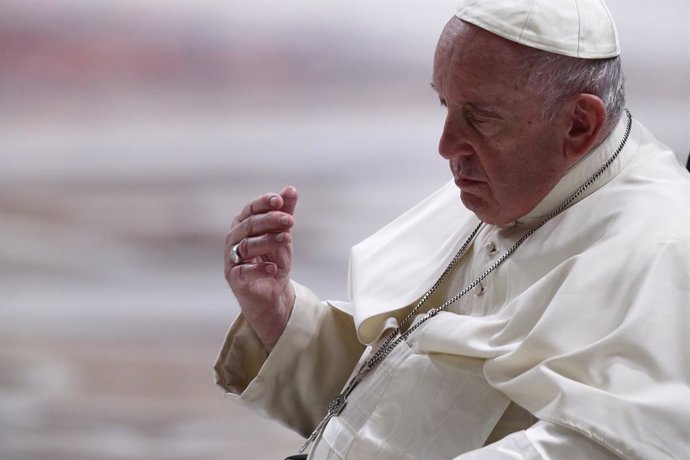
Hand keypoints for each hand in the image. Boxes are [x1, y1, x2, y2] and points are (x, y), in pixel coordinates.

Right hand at [225, 186, 297, 350]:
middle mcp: (234, 240)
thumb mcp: (282, 235)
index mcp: (243, 226)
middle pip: (249, 225)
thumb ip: (284, 213)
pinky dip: (258, 269)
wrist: (273, 293)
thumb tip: (291, 189)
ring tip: (286, 239)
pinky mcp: (234, 279)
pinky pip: (242, 271)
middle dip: (270, 220)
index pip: (250, 209)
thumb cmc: (273, 260)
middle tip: (290, 220)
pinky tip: (273, 268)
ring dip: (267, 241)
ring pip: (246, 246)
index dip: (263, 203)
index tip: (279, 200)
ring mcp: (232, 259)